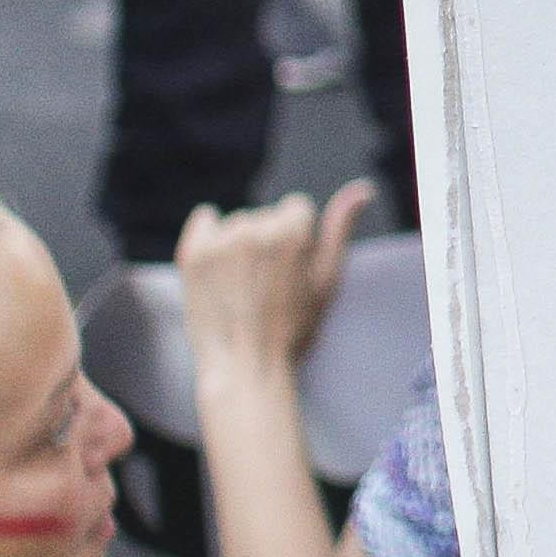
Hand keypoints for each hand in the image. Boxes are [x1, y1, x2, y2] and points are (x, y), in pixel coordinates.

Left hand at [177, 183, 373, 382]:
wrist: (244, 367)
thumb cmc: (292, 329)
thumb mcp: (327, 281)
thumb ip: (340, 229)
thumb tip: (362, 189)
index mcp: (292, 231)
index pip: (296, 208)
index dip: (297, 240)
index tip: (291, 271)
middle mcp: (254, 228)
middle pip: (265, 215)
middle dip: (268, 241)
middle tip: (267, 285)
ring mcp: (220, 241)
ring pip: (237, 223)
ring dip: (240, 244)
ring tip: (243, 286)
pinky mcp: (192, 253)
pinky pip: (204, 220)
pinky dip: (210, 233)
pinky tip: (218, 264)